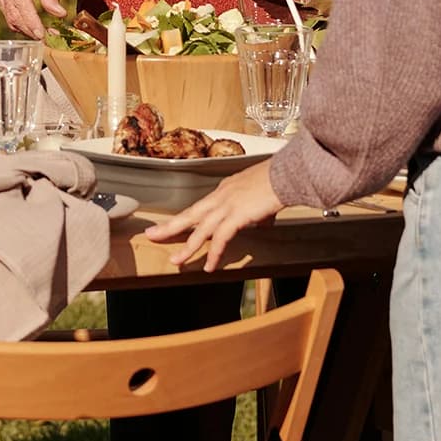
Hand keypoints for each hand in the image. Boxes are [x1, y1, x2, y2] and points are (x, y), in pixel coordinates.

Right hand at [0, 0, 65, 39]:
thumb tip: (58, 14)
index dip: (30, 19)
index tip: (41, 33)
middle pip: (12, 10)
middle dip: (29, 28)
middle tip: (48, 38)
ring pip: (8, 14)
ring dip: (25, 27)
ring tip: (44, 33)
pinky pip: (7, 11)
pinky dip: (19, 21)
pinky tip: (33, 23)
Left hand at [141, 162, 281, 272]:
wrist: (288, 174)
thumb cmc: (279, 181)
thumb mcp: (262, 197)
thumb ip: (258, 211)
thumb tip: (263, 221)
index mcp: (225, 189)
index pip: (200, 207)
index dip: (185, 218)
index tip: (172, 224)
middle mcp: (221, 196)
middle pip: (190, 214)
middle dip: (169, 226)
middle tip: (152, 235)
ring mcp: (227, 205)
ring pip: (200, 229)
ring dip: (187, 247)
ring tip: (176, 261)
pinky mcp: (237, 215)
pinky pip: (220, 238)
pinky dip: (214, 253)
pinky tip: (210, 265)